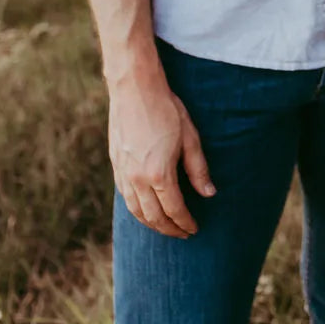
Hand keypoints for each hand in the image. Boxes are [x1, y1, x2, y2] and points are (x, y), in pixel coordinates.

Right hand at [108, 72, 214, 237]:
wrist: (134, 89)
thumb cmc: (167, 110)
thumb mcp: (190, 138)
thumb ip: (198, 169)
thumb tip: (209, 194)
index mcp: (159, 174)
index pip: (174, 210)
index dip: (185, 222)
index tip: (194, 229)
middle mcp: (138, 179)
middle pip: (153, 217)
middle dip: (169, 229)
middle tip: (182, 233)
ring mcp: (123, 174)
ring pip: (136, 212)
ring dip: (152, 224)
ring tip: (166, 227)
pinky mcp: (115, 166)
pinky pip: (126, 198)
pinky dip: (137, 211)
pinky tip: (146, 210)